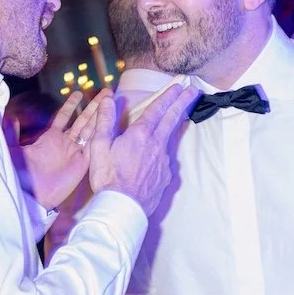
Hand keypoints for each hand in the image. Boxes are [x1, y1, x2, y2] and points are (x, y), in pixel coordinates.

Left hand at [14, 91, 99, 210]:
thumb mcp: (14, 150)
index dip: (71, 105)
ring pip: (91, 129)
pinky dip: (102, 132)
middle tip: (104, 91)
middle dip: (93, 106)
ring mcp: (76, 153)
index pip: (64, 117)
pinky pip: (94, 144)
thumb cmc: (21, 174)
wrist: (32, 196)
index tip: (78, 92)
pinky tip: (109, 120)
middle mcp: (66, 143)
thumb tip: (11, 117)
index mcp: (50, 138)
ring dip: (100, 115)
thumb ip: (13, 133)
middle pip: (83, 120)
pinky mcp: (83, 162)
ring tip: (110, 101)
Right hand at [87, 84, 197, 214]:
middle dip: (184, 102)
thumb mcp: (99, 146)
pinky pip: (167, 158)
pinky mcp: (166, 175)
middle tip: (194, 90)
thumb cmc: (108, 177)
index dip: (168, 96)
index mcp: (140, 134)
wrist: (122, 207)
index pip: (157, 109)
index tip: (178, 86)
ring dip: (177, 123)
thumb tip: (109, 99)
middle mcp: (156, 144)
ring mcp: (164, 161)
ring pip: (172, 138)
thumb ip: (105, 120)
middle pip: (173, 119)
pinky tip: (161, 151)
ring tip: (181, 114)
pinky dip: (166, 149)